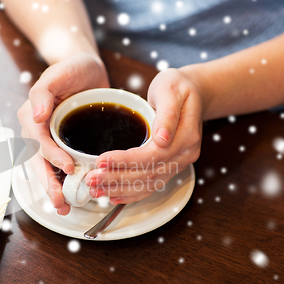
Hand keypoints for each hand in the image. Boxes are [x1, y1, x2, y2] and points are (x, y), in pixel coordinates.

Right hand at [18, 52, 108, 214]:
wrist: (86, 70)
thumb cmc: (72, 69)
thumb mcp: (57, 74)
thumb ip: (42, 92)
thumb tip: (35, 116)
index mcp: (31, 116)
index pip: (38, 141)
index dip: (51, 156)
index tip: (68, 167)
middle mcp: (36, 132)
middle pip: (38, 162)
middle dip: (48, 184)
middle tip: (60, 203)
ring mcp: (49, 141)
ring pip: (47, 169)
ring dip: (54, 189)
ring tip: (64, 207)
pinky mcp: (63, 145)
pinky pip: (59, 166)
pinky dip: (64, 182)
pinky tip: (73, 195)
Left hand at [85, 68, 203, 203]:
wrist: (192, 92)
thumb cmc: (178, 87)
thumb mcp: (171, 89)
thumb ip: (167, 113)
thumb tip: (162, 138)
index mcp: (186, 136)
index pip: (152, 155)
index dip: (125, 161)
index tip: (101, 160)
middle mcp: (184, 154)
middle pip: (147, 174)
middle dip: (116, 179)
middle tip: (91, 179)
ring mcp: (178, 163)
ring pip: (147, 184)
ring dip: (119, 189)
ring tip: (96, 189)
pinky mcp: (169, 167)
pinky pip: (150, 186)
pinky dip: (131, 194)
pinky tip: (113, 196)